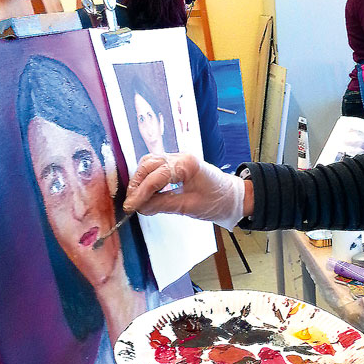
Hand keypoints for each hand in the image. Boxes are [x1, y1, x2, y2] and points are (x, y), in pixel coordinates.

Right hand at [124, 152, 250, 229]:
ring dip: (140, 180)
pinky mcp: (177, 164)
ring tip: (136, 199)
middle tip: (130, 203)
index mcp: (187, 164)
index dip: (140, 193)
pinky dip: (148, 178)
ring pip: (150, 163)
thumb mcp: (189, 207)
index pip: (156, 176)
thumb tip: (140, 207)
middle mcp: (181, 156)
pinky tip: (146, 193)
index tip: (130, 207)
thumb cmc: (217, 201)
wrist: (233, 197)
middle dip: (137, 184)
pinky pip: (156, 167)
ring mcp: (179, 158)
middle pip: (148, 164)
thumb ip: (163, 205)